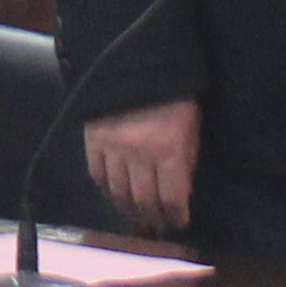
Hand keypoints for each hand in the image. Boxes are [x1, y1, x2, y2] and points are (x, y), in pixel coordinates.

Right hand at [84, 98, 200, 235]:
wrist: (140, 64)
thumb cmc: (175, 96)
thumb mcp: (192, 129)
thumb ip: (186, 162)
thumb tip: (180, 192)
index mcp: (170, 150)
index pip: (172, 199)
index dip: (176, 216)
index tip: (179, 221)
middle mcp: (140, 154)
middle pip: (144, 201)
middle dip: (153, 217)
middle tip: (158, 222)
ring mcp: (113, 147)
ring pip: (118, 193)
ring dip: (128, 209)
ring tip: (136, 213)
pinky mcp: (93, 139)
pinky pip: (97, 175)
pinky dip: (106, 190)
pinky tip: (115, 194)